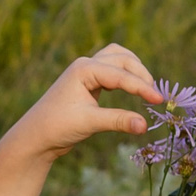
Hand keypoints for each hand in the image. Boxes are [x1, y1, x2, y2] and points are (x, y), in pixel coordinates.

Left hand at [11, 44, 163, 157]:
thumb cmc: (57, 127)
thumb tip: (145, 125)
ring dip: (134, 70)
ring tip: (147, 89)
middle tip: (155, 96)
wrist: (35, 136)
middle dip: (140, 74)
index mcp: (84, 69)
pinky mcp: (88, 82)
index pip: (120, 75)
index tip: (159, 100)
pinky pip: (112, 71)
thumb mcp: (89, 123)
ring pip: (118, 59)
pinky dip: (125, 77)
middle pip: (122, 59)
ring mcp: (86, 72)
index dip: (142, 87)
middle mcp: (85, 65)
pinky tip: (133, 90)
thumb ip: (118, 121)